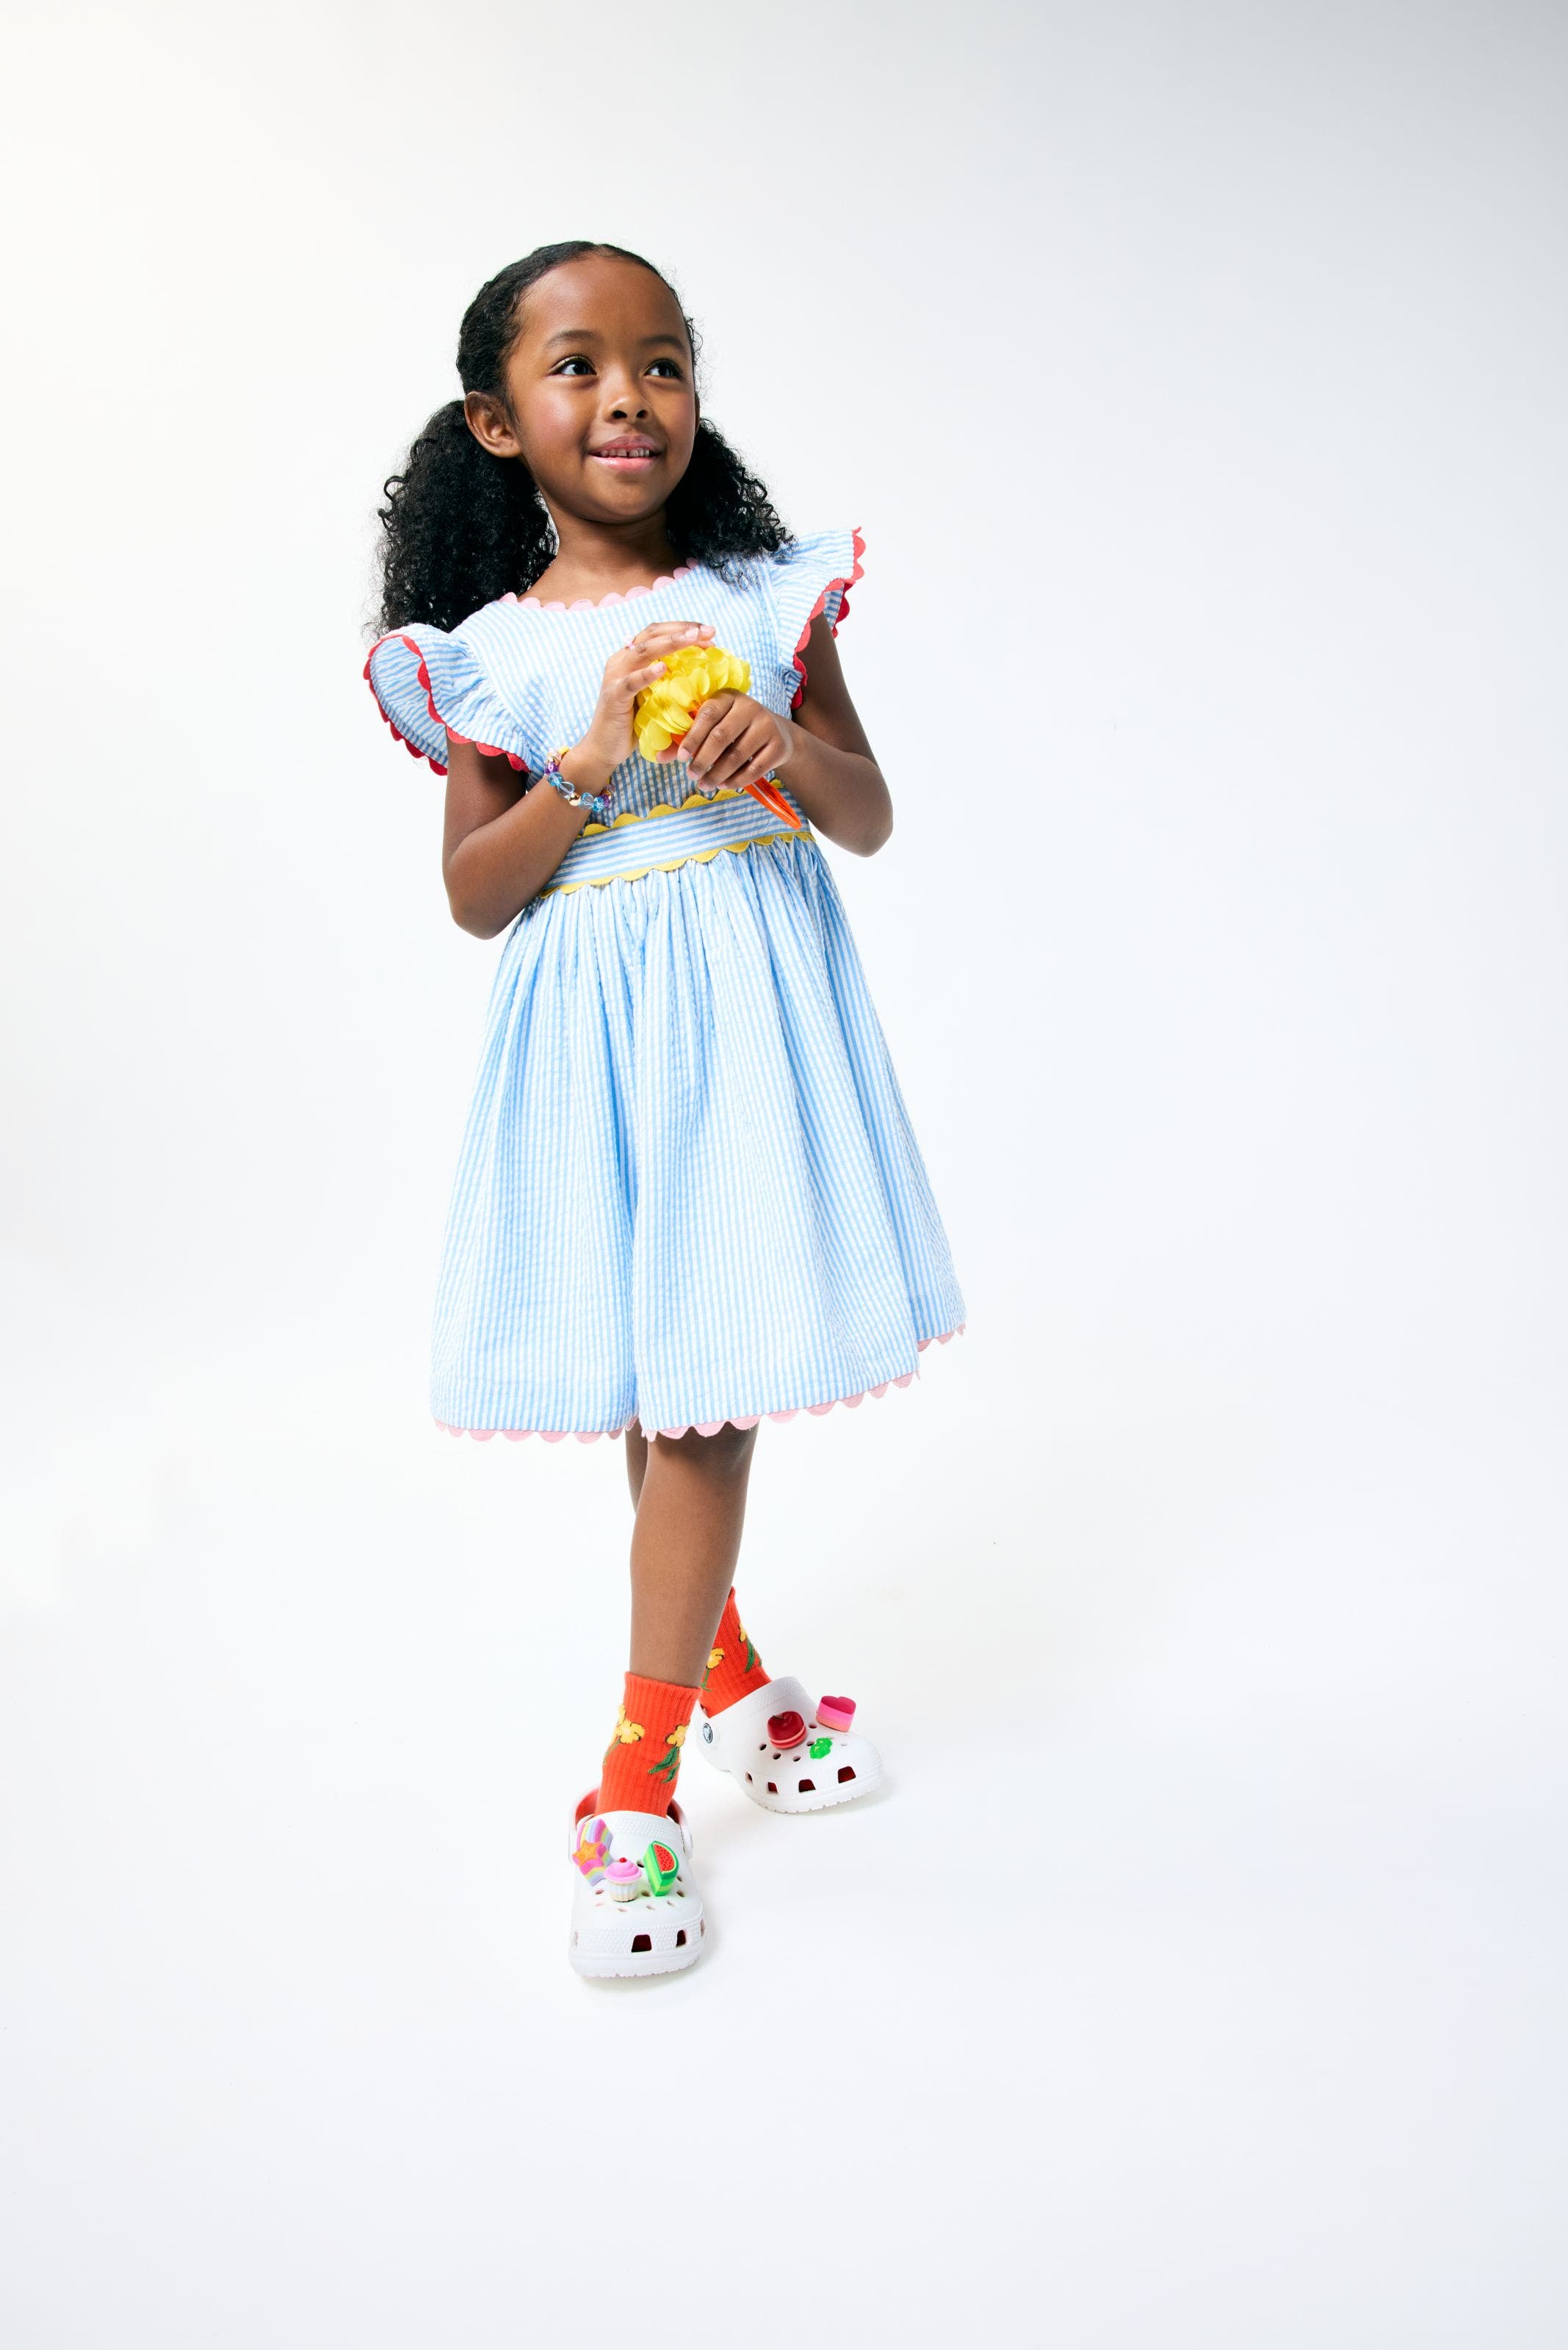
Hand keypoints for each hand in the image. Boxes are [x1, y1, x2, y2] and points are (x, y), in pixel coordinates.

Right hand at [571, 620, 716, 780]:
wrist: (604, 749)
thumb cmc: (633, 725)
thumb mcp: (655, 698)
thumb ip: (669, 684)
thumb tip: (704, 679)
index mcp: (631, 657)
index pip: (657, 633)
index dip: (683, 628)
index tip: (709, 633)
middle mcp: (621, 660)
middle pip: (653, 633)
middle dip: (683, 629)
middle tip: (709, 631)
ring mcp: (616, 676)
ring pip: (644, 650)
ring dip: (671, 642)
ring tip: (694, 639)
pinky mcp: (614, 696)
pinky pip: (631, 681)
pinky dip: (647, 673)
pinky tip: (663, 668)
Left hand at [677, 693, 795, 796]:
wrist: (778, 734)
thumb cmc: (735, 730)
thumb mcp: (714, 727)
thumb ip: (688, 739)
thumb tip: (659, 757)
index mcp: (728, 697)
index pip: (708, 714)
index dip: (692, 737)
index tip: (681, 758)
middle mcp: (749, 707)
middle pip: (721, 736)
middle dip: (703, 759)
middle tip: (691, 775)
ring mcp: (767, 725)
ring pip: (737, 755)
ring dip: (717, 774)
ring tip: (704, 785)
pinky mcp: (778, 745)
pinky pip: (755, 768)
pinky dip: (737, 780)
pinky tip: (724, 784)